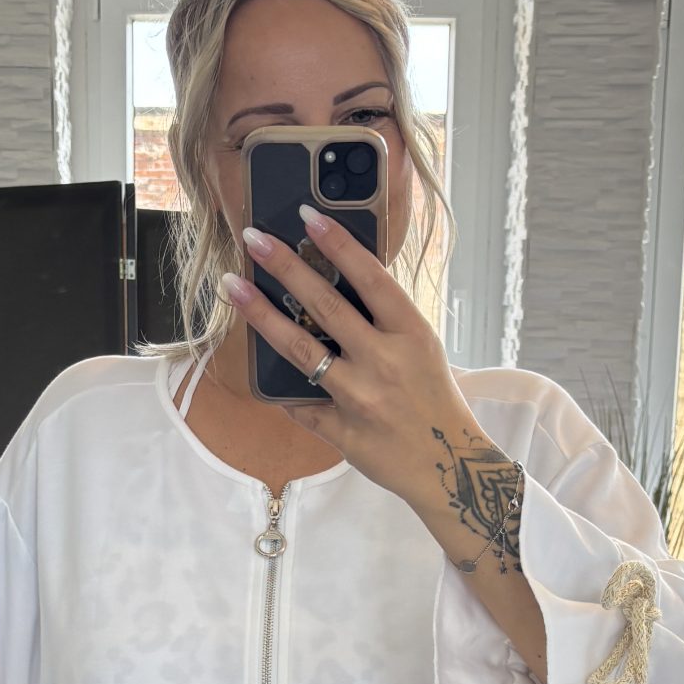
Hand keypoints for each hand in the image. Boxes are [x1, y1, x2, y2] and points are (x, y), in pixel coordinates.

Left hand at [222, 206, 488, 518]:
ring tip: (234, 288)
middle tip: (253, 238)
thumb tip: (335, 283)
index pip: (371, 277)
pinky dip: (278, 386)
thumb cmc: (435, 400)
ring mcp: (360, 397)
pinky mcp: (341, 431)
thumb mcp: (422, 349)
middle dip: (285, 266)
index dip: (338, 244)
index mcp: (412, 334)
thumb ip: (384, 320)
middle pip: (326, 306)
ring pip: (300, 350)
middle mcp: (385, 361)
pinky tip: (254, 363)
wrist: (449, 467)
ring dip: (262, 315)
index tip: (307, 215)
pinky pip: (298, 402)